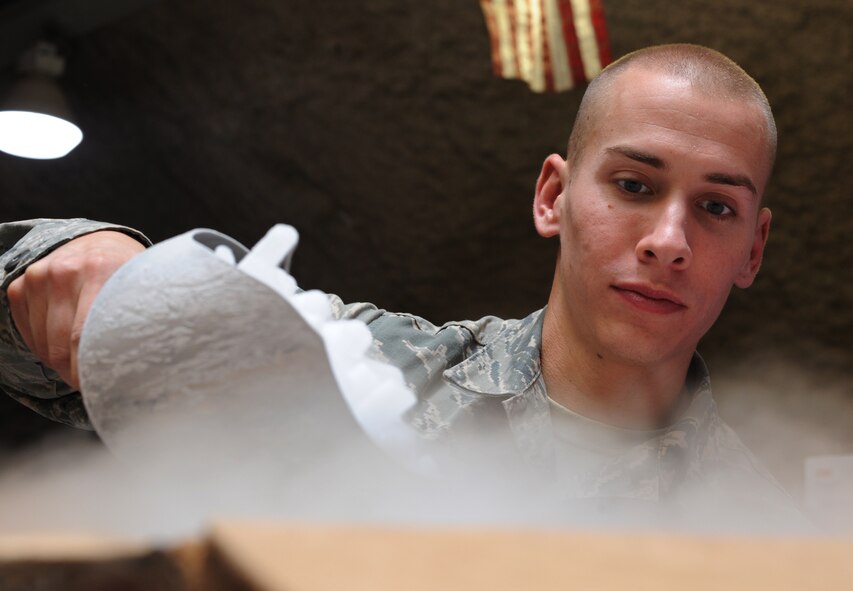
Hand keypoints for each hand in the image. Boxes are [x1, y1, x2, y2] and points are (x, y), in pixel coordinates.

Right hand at [6, 231, 144, 389]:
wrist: (104, 245)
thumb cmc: (131, 276)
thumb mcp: (146, 291)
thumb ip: (145, 320)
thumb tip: (155, 372)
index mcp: (102, 268)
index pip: (84, 336)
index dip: (93, 369)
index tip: (105, 389)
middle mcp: (65, 270)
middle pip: (62, 346)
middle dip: (80, 373)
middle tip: (99, 383)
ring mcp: (39, 276)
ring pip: (45, 346)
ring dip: (64, 364)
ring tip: (88, 362)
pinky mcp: (22, 285)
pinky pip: (29, 334)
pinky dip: (47, 349)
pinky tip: (68, 344)